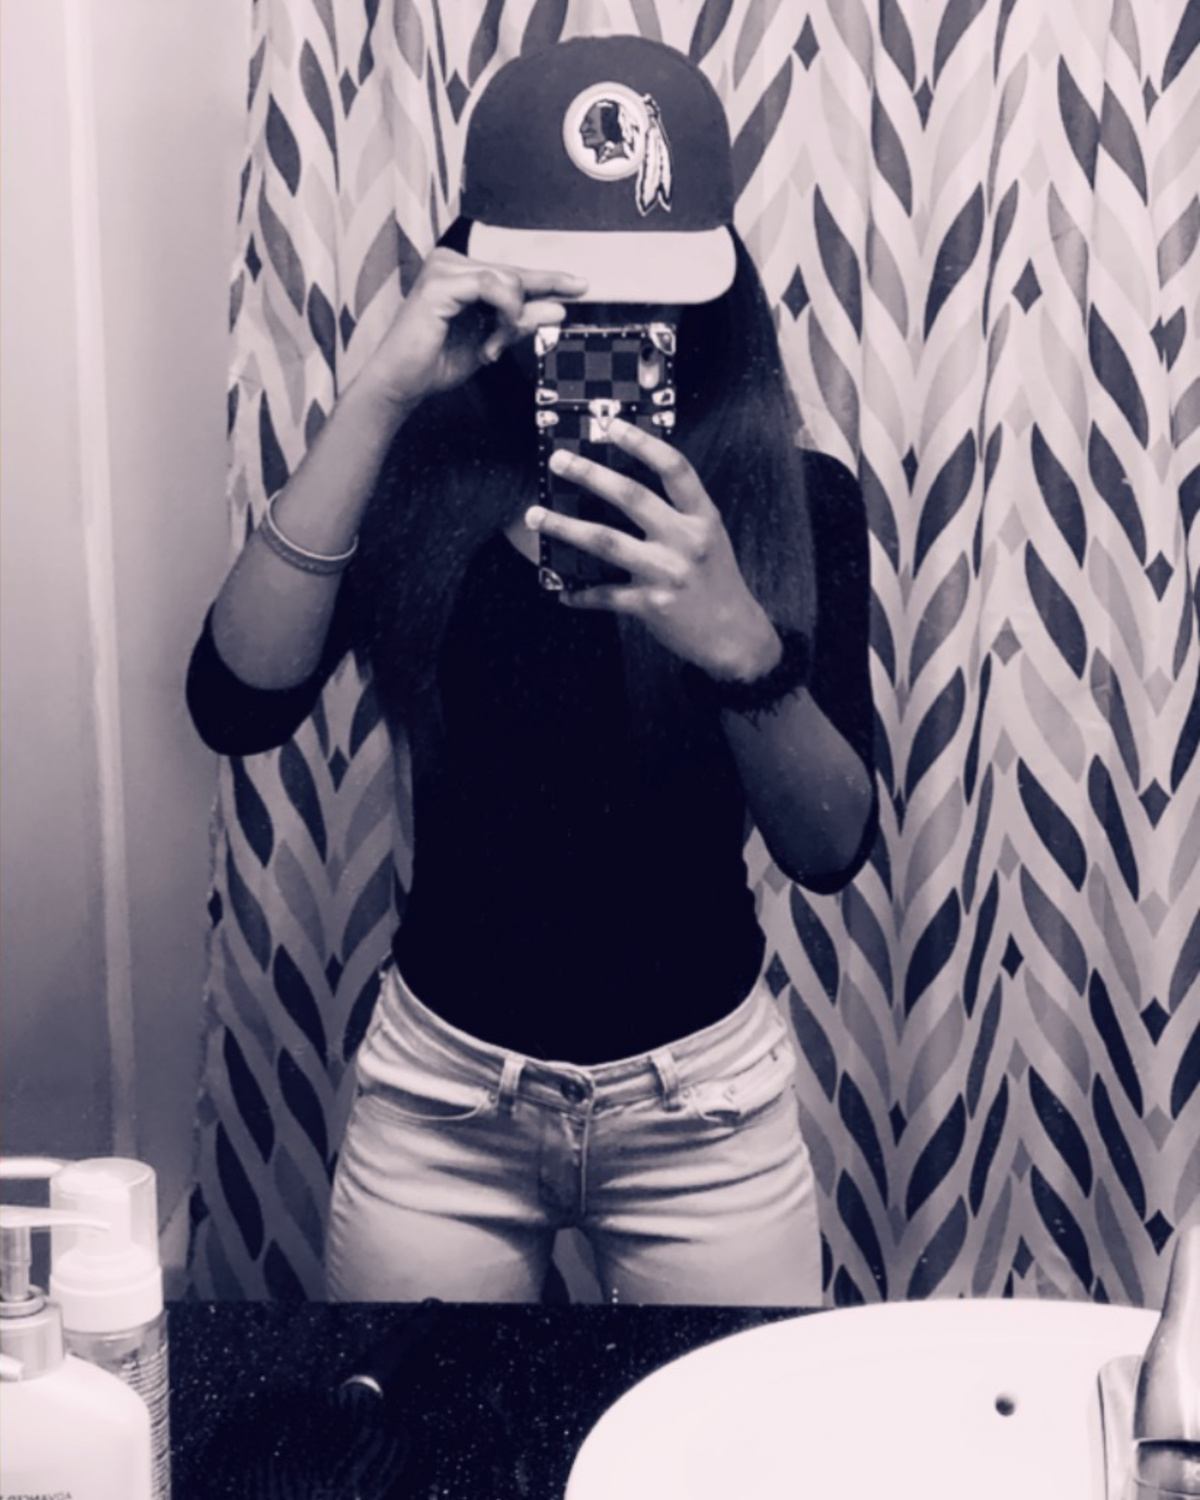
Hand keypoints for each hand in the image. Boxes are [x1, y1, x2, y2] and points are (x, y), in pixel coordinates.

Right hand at [359, 248, 586, 410]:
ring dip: (509, 319)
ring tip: (491, 346)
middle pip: (514, 275)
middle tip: (522, 335)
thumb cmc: (436, 363)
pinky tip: (491, 339)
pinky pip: (493, 287)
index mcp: (462, 273)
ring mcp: (445, 268)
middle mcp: (452, 262)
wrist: (401, 383)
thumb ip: (519, 324)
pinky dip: (501, 315)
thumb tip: (557, 310)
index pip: (513, 273)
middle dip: (523, 313)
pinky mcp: (441, 282)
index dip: (548, 280)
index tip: (579, 286)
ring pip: (508, 281)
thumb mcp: (490, 343)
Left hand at [524, 418, 783, 680]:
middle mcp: (686, 540)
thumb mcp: (709, 537)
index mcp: (703, 517)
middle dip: (590, 475)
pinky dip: (580, 593)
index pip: (674, 469)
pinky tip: (562, 591)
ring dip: (565, 527)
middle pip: (631, 497)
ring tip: (535, 516)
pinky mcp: (651, 605)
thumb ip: (678, 513)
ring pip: (605, 541)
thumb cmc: (716, 581)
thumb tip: (624, 485)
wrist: (734, 637)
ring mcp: (667, 573)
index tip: (611, 425)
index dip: (642, 443)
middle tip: (558, 461)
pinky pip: (604, 595)